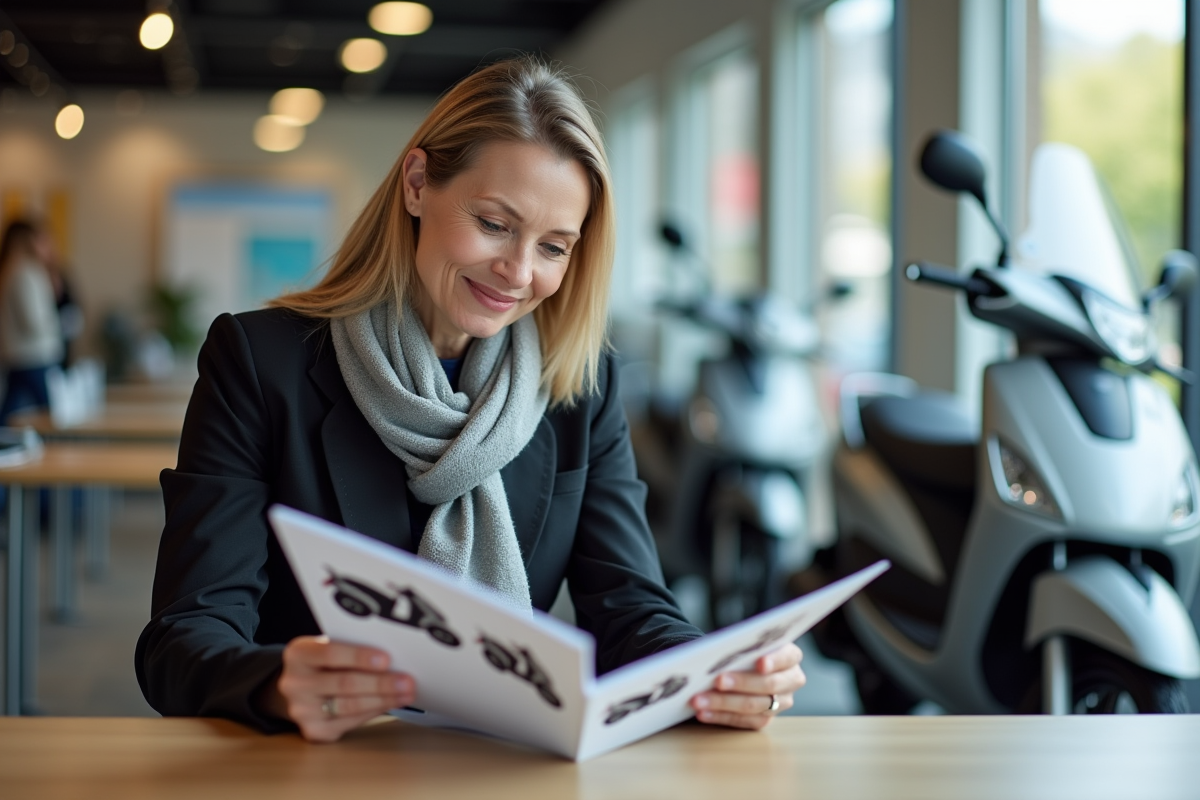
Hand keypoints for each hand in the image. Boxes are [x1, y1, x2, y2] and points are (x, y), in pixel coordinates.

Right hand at [259, 635, 416, 742]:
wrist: (300, 688)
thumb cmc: (324, 663)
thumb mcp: (328, 647)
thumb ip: (351, 649)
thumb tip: (394, 657)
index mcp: (299, 654)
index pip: (329, 653)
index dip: (359, 656)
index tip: (387, 659)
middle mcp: (295, 683)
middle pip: (344, 683)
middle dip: (380, 683)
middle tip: (407, 681)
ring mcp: (302, 710)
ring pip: (350, 705)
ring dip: (383, 699)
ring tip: (406, 694)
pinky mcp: (314, 730)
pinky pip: (350, 721)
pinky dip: (375, 711)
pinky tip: (391, 703)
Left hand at [690, 643, 804, 729]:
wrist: (741, 665)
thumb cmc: (744, 650)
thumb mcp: (747, 643)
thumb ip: (742, 646)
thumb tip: (717, 652)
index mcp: (791, 656)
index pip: (787, 657)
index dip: (774, 660)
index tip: (760, 663)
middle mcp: (791, 680)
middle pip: (769, 684)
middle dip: (741, 683)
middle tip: (718, 681)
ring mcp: (781, 702)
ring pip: (753, 705)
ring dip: (723, 703)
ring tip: (700, 699)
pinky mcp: (765, 719)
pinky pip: (744, 721)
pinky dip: (720, 716)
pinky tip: (703, 712)